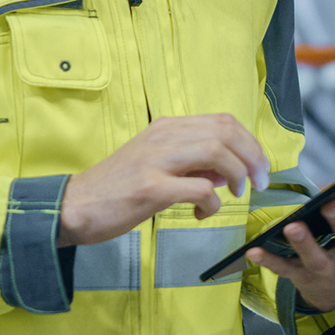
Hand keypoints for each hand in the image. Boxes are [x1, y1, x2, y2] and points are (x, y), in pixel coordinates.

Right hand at [58, 113, 268, 246]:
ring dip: (237, 175)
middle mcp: (164, 136)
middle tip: (258, 182)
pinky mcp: (150, 188)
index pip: (223, 121)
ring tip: (234, 194)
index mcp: (167, 127)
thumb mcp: (157, 163)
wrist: (76, 205)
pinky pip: (199, 189)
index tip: (259, 166)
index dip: (249, 142)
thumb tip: (227, 170)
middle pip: (225, 132)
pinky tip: (201, 213)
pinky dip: (212, 203)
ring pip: (216, 152)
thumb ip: (192, 162)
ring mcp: (156, 160)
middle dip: (252, 157)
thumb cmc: (119, 187)